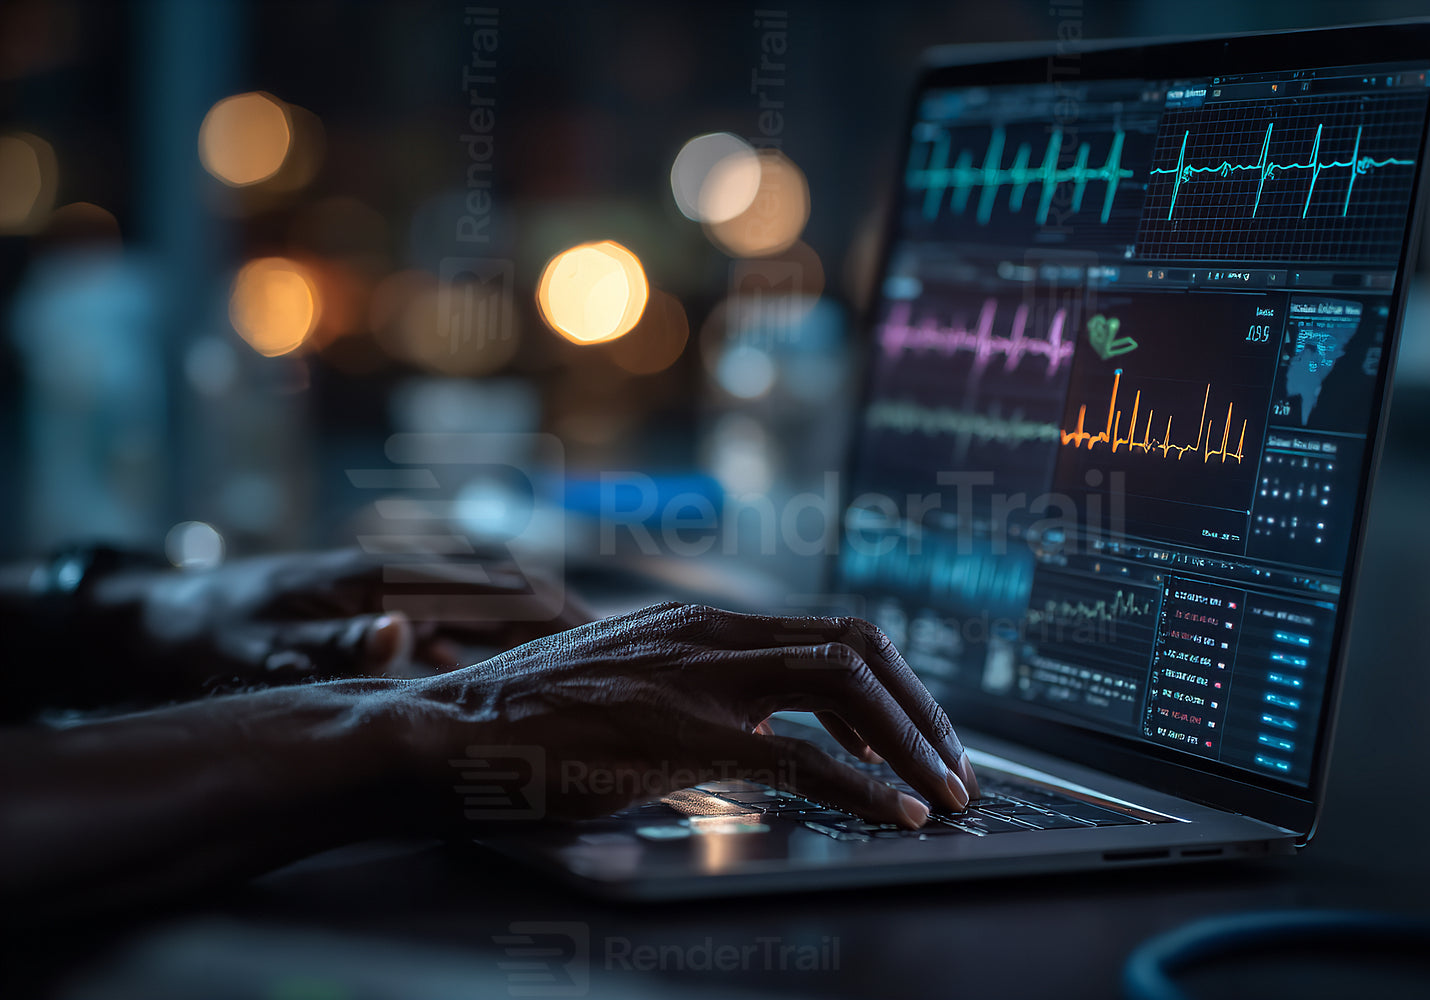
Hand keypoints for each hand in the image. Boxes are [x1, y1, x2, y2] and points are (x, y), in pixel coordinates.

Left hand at [87, 548, 593, 697]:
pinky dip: (482, 646)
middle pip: (497, 585)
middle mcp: (395, 573)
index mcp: (380, 573)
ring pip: (478, 604)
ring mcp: (388, 590)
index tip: (593, 636)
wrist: (161, 614)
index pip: (487, 582)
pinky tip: (494, 680)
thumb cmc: (210, 630)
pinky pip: (447, 624)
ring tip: (571, 666)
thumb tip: (407, 635)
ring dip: (524, 630)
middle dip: (554, 614)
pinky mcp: (374, 611)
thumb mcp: (263, 643)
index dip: (546, 607)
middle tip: (607, 652)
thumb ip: (336, 643)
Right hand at [398, 602, 980, 829]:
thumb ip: (689, 686)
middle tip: (953, 765)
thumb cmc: (528, 720)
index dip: (889, 683)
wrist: (451, 730)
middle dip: (921, 709)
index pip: (828, 632)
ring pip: (846, 685)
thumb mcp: (624, 681)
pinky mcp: (683, 733)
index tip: (915, 735)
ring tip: (943, 793)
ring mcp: (698, 677)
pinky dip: (866, 787)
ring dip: (911, 743)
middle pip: (857, 648)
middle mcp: (709, 633)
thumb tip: (752, 724)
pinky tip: (896, 815)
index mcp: (699, 620)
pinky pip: (803, 757)